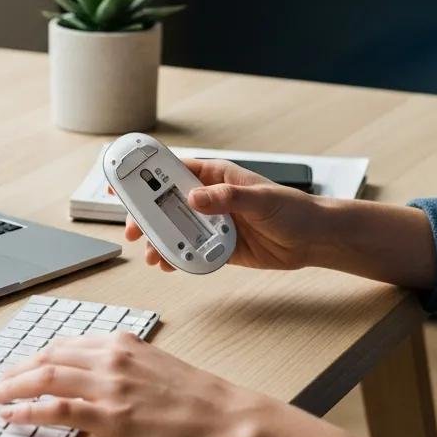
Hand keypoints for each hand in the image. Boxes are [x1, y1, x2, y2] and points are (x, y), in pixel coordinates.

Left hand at [0, 332, 267, 436]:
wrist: (222, 415)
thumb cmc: (192, 395)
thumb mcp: (152, 363)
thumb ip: (120, 362)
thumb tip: (91, 371)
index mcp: (120, 341)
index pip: (64, 344)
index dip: (35, 356)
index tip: (19, 366)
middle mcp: (111, 357)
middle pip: (49, 356)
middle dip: (16, 369)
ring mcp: (109, 385)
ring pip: (46, 377)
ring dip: (13, 386)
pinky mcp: (111, 416)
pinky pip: (58, 409)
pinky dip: (29, 411)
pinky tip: (13, 415)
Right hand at [125, 158, 326, 272]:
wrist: (313, 240)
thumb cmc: (293, 209)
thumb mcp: (261, 199)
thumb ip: (227, 198)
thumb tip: (195, 198)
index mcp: (215, 176)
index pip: (173, 171)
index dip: (145, 173)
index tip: (123, 181)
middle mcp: (209, 198)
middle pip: (167, 203)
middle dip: (146, 215)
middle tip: (133, 230)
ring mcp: (212, 222)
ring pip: (176, 229)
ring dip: (160, 241)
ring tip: (151, 256)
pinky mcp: (219, 246)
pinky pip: (191, 250)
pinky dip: (178, 258)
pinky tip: (170, 265)